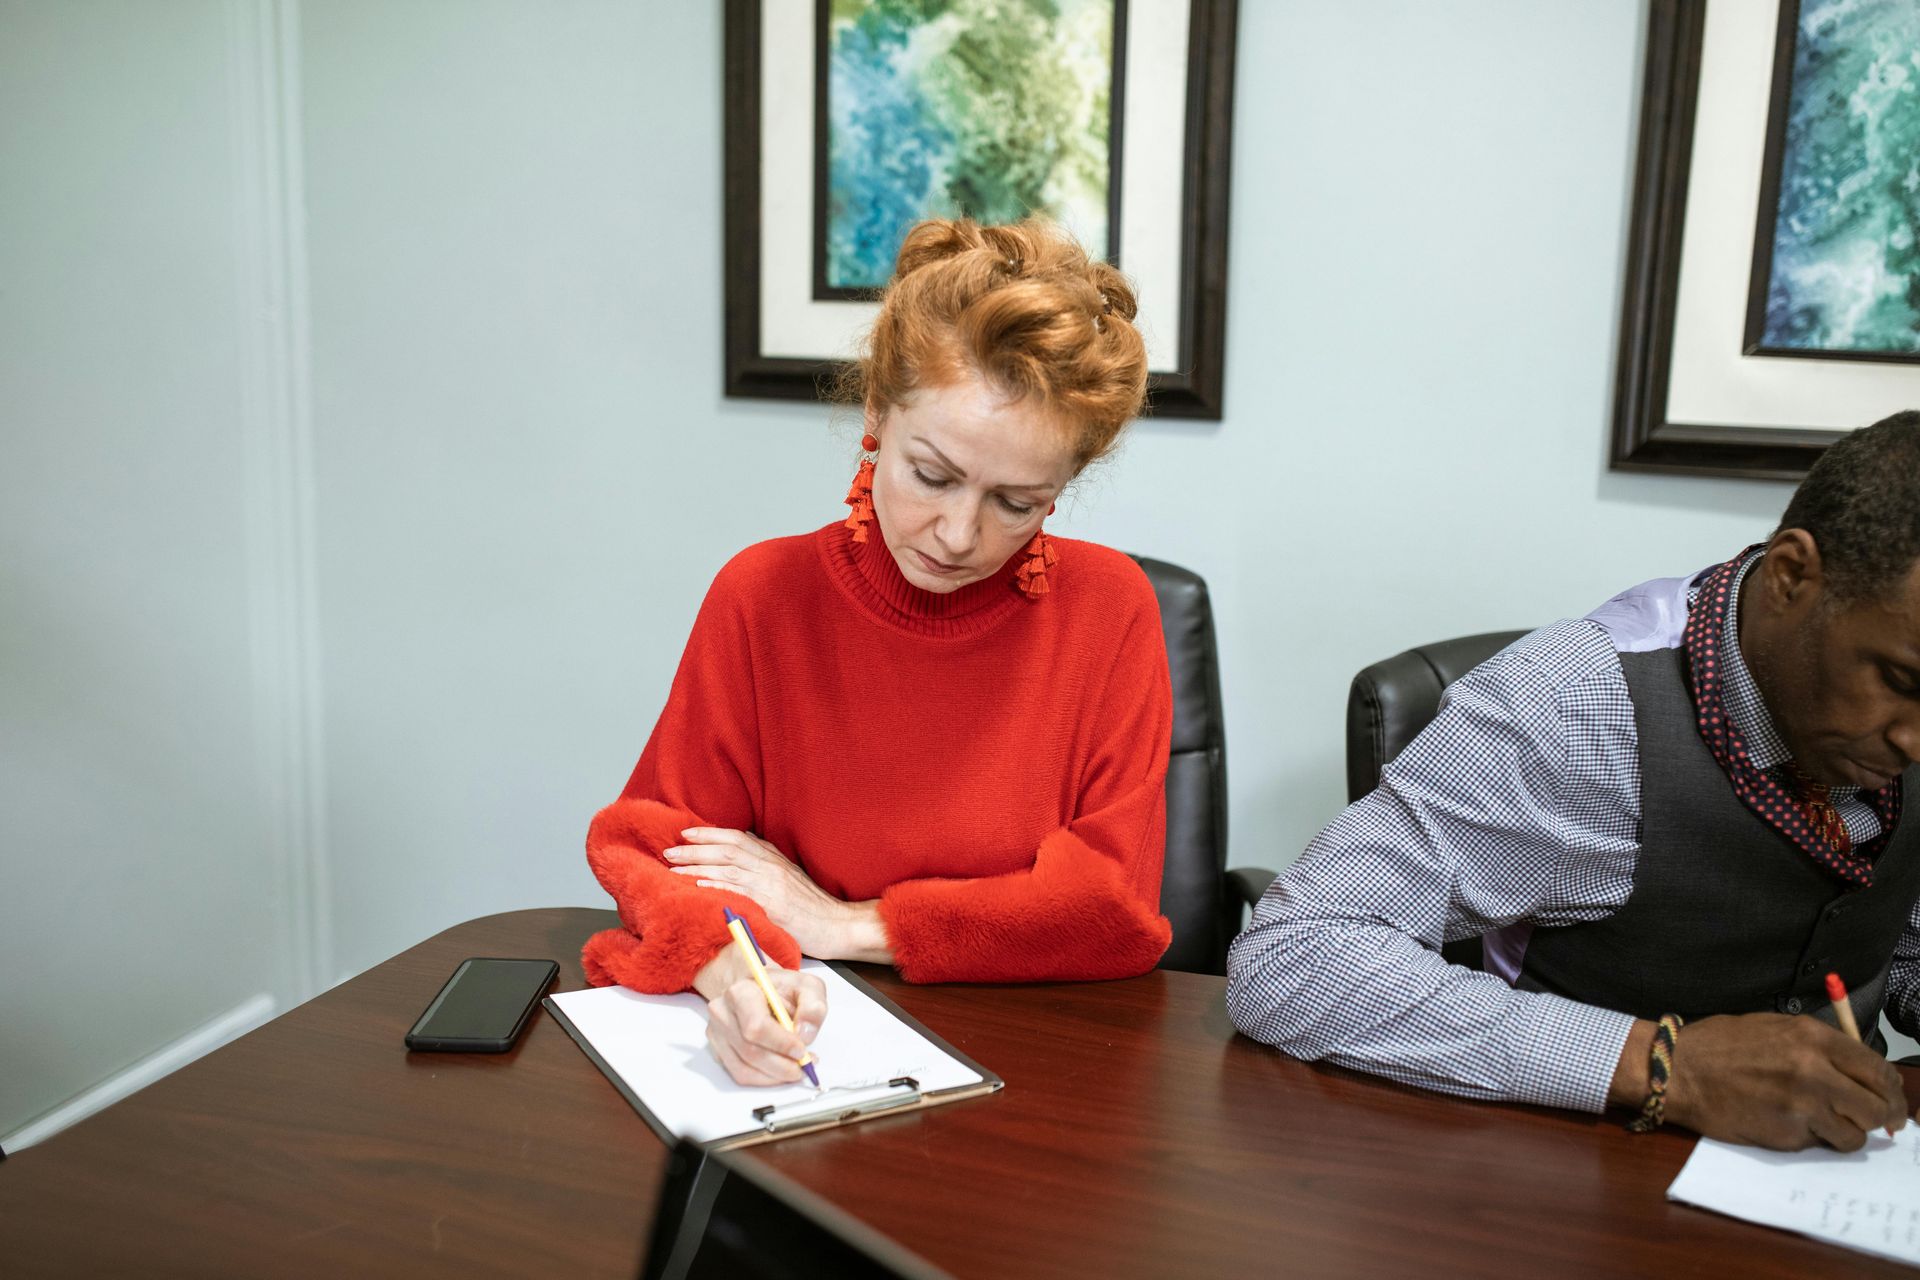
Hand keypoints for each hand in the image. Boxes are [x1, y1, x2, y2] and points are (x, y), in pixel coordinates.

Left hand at [664, 827, 863, 957]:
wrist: (836, 924)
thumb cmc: (811, 904)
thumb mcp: (788, 875)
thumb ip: (765, 861)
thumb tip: (740, 847)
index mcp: (772, 858)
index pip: (736, 838)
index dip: (709, 833)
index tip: (685, 833)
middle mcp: (769, 867)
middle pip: (726, 851)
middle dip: (695, 849)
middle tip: (669, 851)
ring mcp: (770, 886)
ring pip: (728, 868)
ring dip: (697, 866)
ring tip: (673, 868)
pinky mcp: (771, 906)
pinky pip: (739, 893)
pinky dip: (717, 886)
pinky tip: (698, 886)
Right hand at [692, 947, 826, 1086]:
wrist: (760, 990)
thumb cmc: (782, 989)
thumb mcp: (807, 987)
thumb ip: (812, 1007)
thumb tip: (804, 1035)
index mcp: (741, 992)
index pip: (756, 1026)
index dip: (781, 1043)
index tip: (801, 1050)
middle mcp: (723, 1012)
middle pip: (750, 1051)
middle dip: (781, 1065)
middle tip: (804, 1065)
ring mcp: (717, 1033)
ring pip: (744, 1068)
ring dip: (775, 1076)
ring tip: (796, 1068)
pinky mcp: (719, 1050)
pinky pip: (741, 1074)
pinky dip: (765, 1079)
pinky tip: (781, 1070)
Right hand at [1631, 1013, 1908, 1149]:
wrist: (1678, 1070)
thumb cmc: (1723, 1045)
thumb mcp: (1775, 1028)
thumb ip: (1820, 1047)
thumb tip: (1860, 1074)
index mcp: (1814, 1038)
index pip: (1879, 1070)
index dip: (1893, 1091)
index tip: (1893, 1102)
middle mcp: (1815, 1070)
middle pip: (1877, 1107)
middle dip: (1880, 1118)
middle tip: (1872, 1121)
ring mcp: (1802, 1105)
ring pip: (1855, 1135)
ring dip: (1847, 1132)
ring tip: (1826, 1123)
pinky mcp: (1787, 1134)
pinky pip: (1820, 1144)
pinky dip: (1815, 1139)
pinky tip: (1792, 1124)